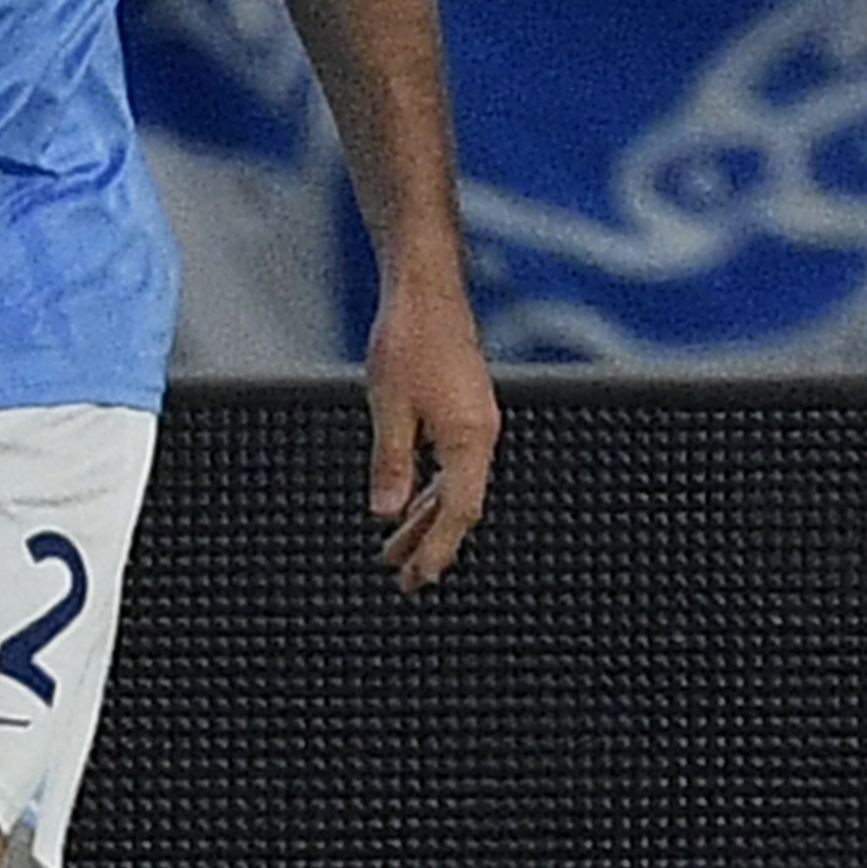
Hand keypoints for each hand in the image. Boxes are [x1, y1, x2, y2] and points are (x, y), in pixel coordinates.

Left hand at [362, 268, 502, 584]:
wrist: (428, 287)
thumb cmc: (409, 339)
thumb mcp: (389, 405)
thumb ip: (391, 463)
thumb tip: (385, 514)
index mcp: (469, 438)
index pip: (459, 511)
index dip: (438, 549)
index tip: (418, 578)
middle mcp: (481, 434)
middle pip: (461, 505)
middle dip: (432, 544)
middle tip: (406, 580)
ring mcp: (476, 421)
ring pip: (456, 486)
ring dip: (427, 519)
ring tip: (397, 549)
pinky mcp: (466, 409)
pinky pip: (454, 465)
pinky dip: (432, 490)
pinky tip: (410, 501)